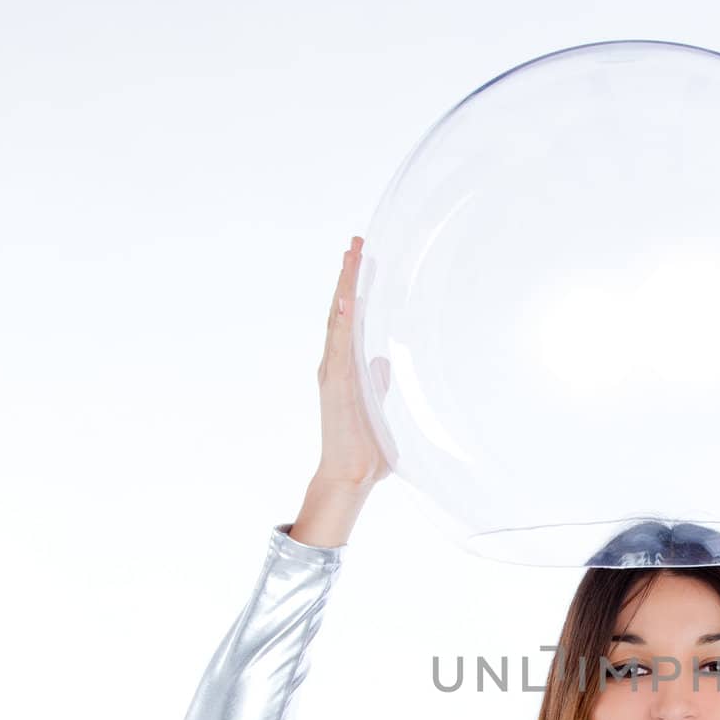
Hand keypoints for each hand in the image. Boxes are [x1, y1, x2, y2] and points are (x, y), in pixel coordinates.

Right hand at [316, 236, 396, 484]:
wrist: (350, 475)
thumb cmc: (365, 447)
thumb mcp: (379, 406)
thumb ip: (379, 383)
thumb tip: (384, 363)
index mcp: (345, 368)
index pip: (349, 319)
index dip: (354, 288)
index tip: (360, 260)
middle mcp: (335, 364)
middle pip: (341, 310)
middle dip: (348, 277)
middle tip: (355, 243)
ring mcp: (334, 372)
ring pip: (339, 320)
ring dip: (346, 288)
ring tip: (351, 256)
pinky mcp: (338, 384)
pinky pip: (341, 345)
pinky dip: (343, 321)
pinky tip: (348, 298)